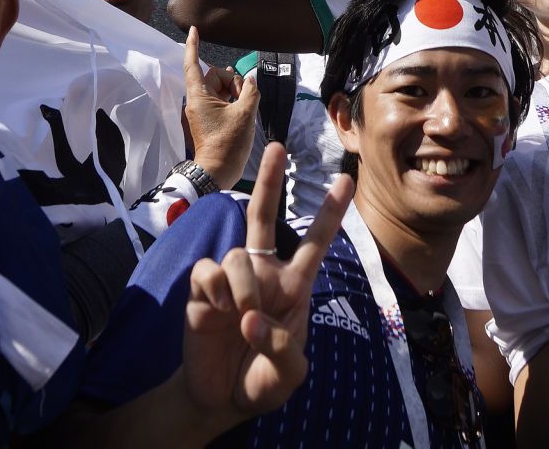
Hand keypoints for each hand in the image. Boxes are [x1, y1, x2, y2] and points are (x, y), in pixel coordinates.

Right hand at [178, 144, 351, 429]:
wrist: (220, 399)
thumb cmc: (261, 382)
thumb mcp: (288, 377)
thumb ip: (282, 350)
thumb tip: (251, 319)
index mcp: (293, 288)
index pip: (315, 243)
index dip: (330, 213)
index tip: (345, 179)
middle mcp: (263, 275)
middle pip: (266, 217)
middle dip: (271, 181)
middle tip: (277, 148)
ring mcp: (232, 280)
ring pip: (238, 253)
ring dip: (244, 285)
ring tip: (242, 317)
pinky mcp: (203, 291)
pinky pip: (208, 270)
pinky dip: (215, 286)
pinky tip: (218, 307)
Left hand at [183, 27, 259, 188]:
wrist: (217, 172)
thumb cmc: (228, 143)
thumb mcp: (245, 114)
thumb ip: (250, 92)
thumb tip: (250, 82)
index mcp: (198, 95)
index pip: (192, 63)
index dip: (193, 44)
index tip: (194, 29)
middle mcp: (196, 100)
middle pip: (214, 76)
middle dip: (232, 80)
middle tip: (245, 96)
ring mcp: (202, 111)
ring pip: (219, 88)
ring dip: (235, 91)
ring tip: (246, 105)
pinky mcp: (208, 120)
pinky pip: (220, 101)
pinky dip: (232, 100)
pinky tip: (244, 107)